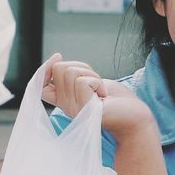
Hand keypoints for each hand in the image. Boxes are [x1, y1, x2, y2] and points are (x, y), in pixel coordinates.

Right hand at [39, 54, 154, 138]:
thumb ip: (70, 72)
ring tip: (100, 91)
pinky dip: (97, 83)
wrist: (134, 117)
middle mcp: (65, 106)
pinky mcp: (83, 110)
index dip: (44, 68)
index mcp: (64, 99)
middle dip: (81, 67)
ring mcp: (73, 109)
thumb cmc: (115, 99)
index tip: (57, 59)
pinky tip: (103, 97)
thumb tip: (56, 57)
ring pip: (70, 72)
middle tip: (95, 84)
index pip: (39, 84)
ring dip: (91, 75)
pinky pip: (82, 81)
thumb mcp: (88, 80)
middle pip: (59, 68)